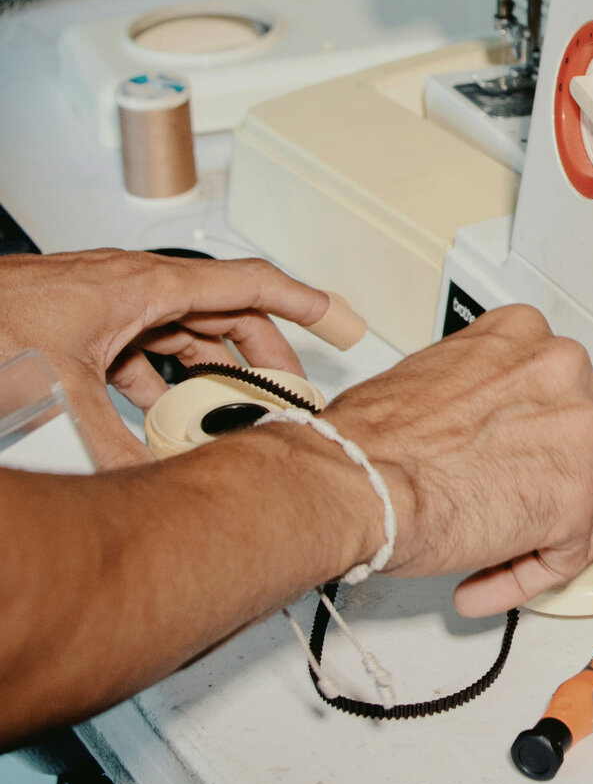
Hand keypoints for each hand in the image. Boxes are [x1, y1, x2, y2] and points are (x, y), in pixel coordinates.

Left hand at [0, 251, 330, 467]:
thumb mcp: (61, 401)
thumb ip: (115, 454)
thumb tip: (155, 499)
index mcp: (145, 287)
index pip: (249, 284)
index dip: (303, 302)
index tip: (340, 320)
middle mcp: (131, 290)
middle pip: (223, 314)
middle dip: (263, 355)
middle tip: (288, 393)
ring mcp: (105, 306)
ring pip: (182, 332)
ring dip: (210, 372)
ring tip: (229, 413)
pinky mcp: (80, 328)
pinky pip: (142, 350)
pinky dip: (161, 382)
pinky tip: (155, 419)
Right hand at [320, 305, 592, 615]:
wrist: (354, 478)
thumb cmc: (373, 441)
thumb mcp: (441, 378)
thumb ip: (491, 397)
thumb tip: (505, 435)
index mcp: (528, 336)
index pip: (574, 394)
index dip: (565, 443)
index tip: (551, 467)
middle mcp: (563, 371)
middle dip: (587, 490)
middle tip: (562, 524)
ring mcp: (577, 431)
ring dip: (565, 540)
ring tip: (521, 564)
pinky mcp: (573, 496)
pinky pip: (570, 549)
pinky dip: (534, 576)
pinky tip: (490, 584)